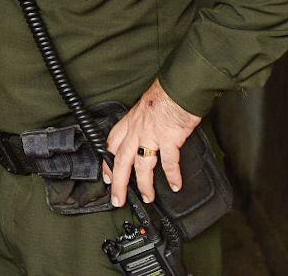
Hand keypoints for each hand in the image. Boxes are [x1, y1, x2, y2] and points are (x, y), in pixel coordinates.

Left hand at [102, 79, 201, 206]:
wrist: (180, 87)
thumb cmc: (166, 93)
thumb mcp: (145, 105)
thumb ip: (142, 121)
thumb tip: (144, 132)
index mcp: (130, 121)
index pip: (111, 145)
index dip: (107, 162)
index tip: (107, 176)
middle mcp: (137, 130)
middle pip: (121, 161)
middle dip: (118, 183)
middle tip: (118, 199)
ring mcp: (151, 135)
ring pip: (141, 166)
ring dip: (144, 185)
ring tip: (148, 197)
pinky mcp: (169, 138)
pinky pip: (169, 163)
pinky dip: (173, 176)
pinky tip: (176, 185)